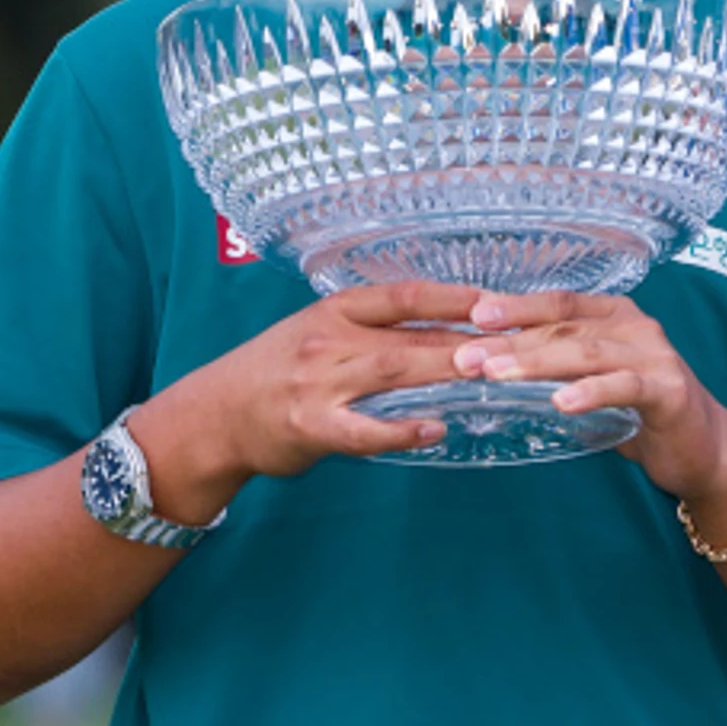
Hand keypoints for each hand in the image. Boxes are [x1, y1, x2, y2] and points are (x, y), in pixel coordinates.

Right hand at [138, 280, 491, 514]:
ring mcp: (318, 383)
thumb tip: (447, 333)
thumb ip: (375, 334)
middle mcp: (328, 340)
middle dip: (464, 338)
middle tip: (514, 341)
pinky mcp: (309, 426)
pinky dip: (400, 430)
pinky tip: (435, 429)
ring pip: (392, 372)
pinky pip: (362, 429)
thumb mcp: (320, 335)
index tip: (499, 302)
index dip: (454, 297)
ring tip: (486, 371)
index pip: (404, 295)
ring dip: (442, 371)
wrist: (211, 415)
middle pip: (408, 336)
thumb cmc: (276, 373)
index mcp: (335, 312)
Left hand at [449, 291, 726, 521]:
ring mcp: (655, 357)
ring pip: (588, 353)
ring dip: (538, 363)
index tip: (472, 315)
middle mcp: (636, 326)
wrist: (703, 448)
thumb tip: (488, 362)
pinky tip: (562, 402)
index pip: (559, 303)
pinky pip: (625, 388)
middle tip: (465, 358)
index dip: (516, 307)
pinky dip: (592, 392)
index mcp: (615, 315)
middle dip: (510, 342)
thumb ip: (557, 365)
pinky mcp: (670, 391)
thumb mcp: (594, 380)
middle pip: (565, 328)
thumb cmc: (641, 412)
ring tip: (497, 375)